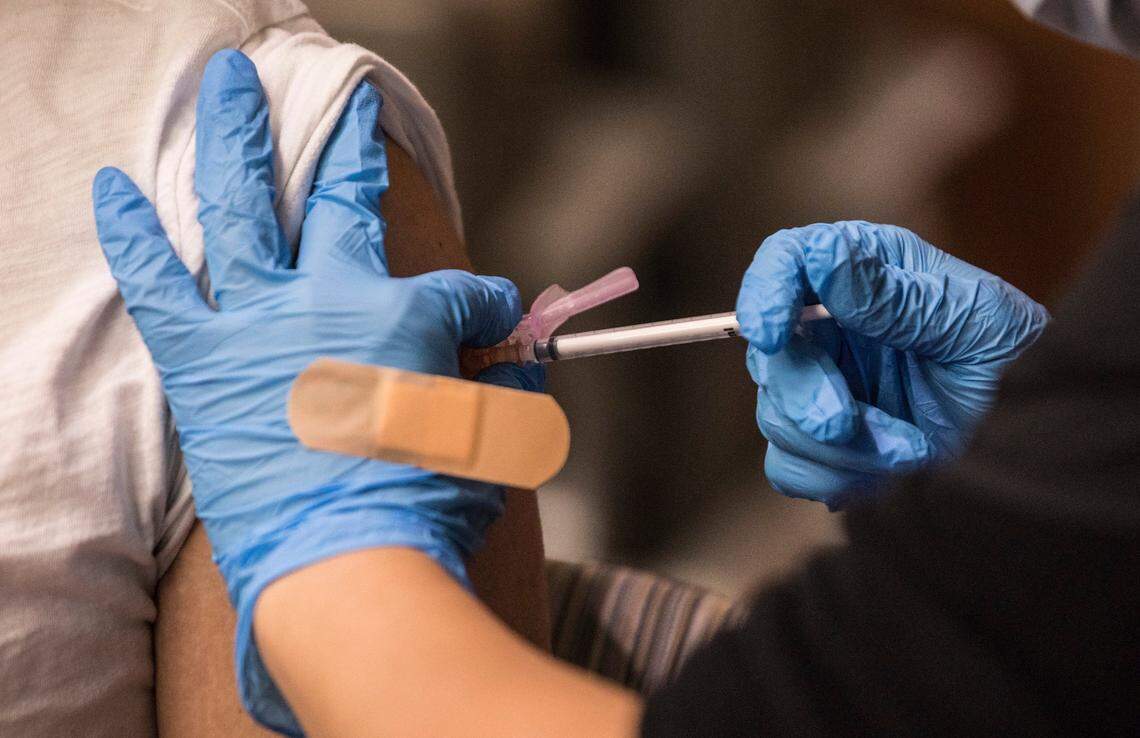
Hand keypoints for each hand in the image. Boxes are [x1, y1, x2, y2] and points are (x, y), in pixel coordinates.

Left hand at [92, 49, 536, 733]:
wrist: (347, 570)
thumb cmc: (427, 510)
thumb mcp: (494, 442)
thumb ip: (509, 385)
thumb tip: (521, 355)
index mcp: (409, 319)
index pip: (461, 291)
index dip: (487, 307)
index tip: (497, 328)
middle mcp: (332, 300)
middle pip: (343, 203)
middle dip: (353, 149)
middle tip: (351, 109)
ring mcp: (260, 324)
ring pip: (242, 209)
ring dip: (236, 138)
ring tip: (226, 83)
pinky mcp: (204, 364)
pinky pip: (158, 287)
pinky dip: (132, 235)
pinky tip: (110, 186)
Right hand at [737, 221, 1047, 508]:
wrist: (1030, 415)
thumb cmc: (1003, 342)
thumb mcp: (967, 311)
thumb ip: (894, 294)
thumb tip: (825, 258)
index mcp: (855, 272)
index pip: (785, 263)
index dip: (764, 294)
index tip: (769, 333)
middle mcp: (826, 325)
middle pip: (771, 356)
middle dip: (803, 397)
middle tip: (842, 425)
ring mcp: (822, 384)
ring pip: (776, 419)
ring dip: (836, 447)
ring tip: (904, 450)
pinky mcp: (827, 440)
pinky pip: (791, 467)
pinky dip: (832, 476)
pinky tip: (884, 469)